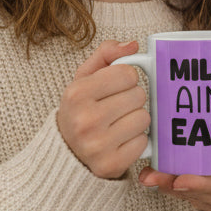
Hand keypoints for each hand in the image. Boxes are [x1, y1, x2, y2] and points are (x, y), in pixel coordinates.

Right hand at [57, 40, 149, 178]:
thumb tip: (132, 46)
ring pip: (144, 118)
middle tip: (116, 108)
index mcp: (77, 93)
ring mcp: (97, 145)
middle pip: (138, 95)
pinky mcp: (111, 164)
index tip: (115, 87)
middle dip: (132, 99)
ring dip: (136, 120)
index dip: (126, 78)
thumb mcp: (84, 78)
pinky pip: (144, 143)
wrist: (66, 153)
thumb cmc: (81, 109)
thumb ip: (106, 55)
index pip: (127, 73)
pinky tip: (120, 141)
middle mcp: (85, 120)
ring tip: (118, 124)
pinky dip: (136, 141)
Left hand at [140, 136, 210, 210]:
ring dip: (161, 182)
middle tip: (150, 176)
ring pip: (179, 191)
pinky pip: (175, 188)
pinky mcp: (193, 192)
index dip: (199, 184)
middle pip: (191, 191)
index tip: (181, 180)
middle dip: (170, 183)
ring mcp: (204, 196)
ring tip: (145, 173)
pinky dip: (162, 180)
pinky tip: (148, 168)